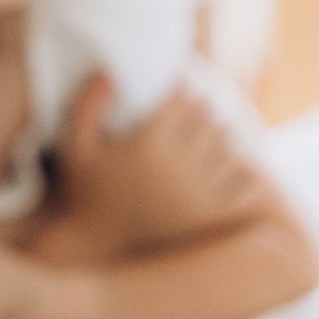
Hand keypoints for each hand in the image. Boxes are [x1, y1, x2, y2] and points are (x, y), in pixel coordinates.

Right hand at [47, 72, 283, 253]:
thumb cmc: (85, 192)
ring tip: (209, 137)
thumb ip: (86, 105)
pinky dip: (243, 171)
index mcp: (149, 143)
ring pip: (228, 147)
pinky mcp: (209, 214)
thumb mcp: (75, 146)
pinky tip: (233, 164)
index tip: (180, 91)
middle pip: (210, 120)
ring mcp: (198, 191)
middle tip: (195, 112)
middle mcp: (178, 165)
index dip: (184, 90)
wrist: (99, 247)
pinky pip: (240, 184)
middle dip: (204, 113)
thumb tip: (107, 70)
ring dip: (222, 139)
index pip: (185, 99)